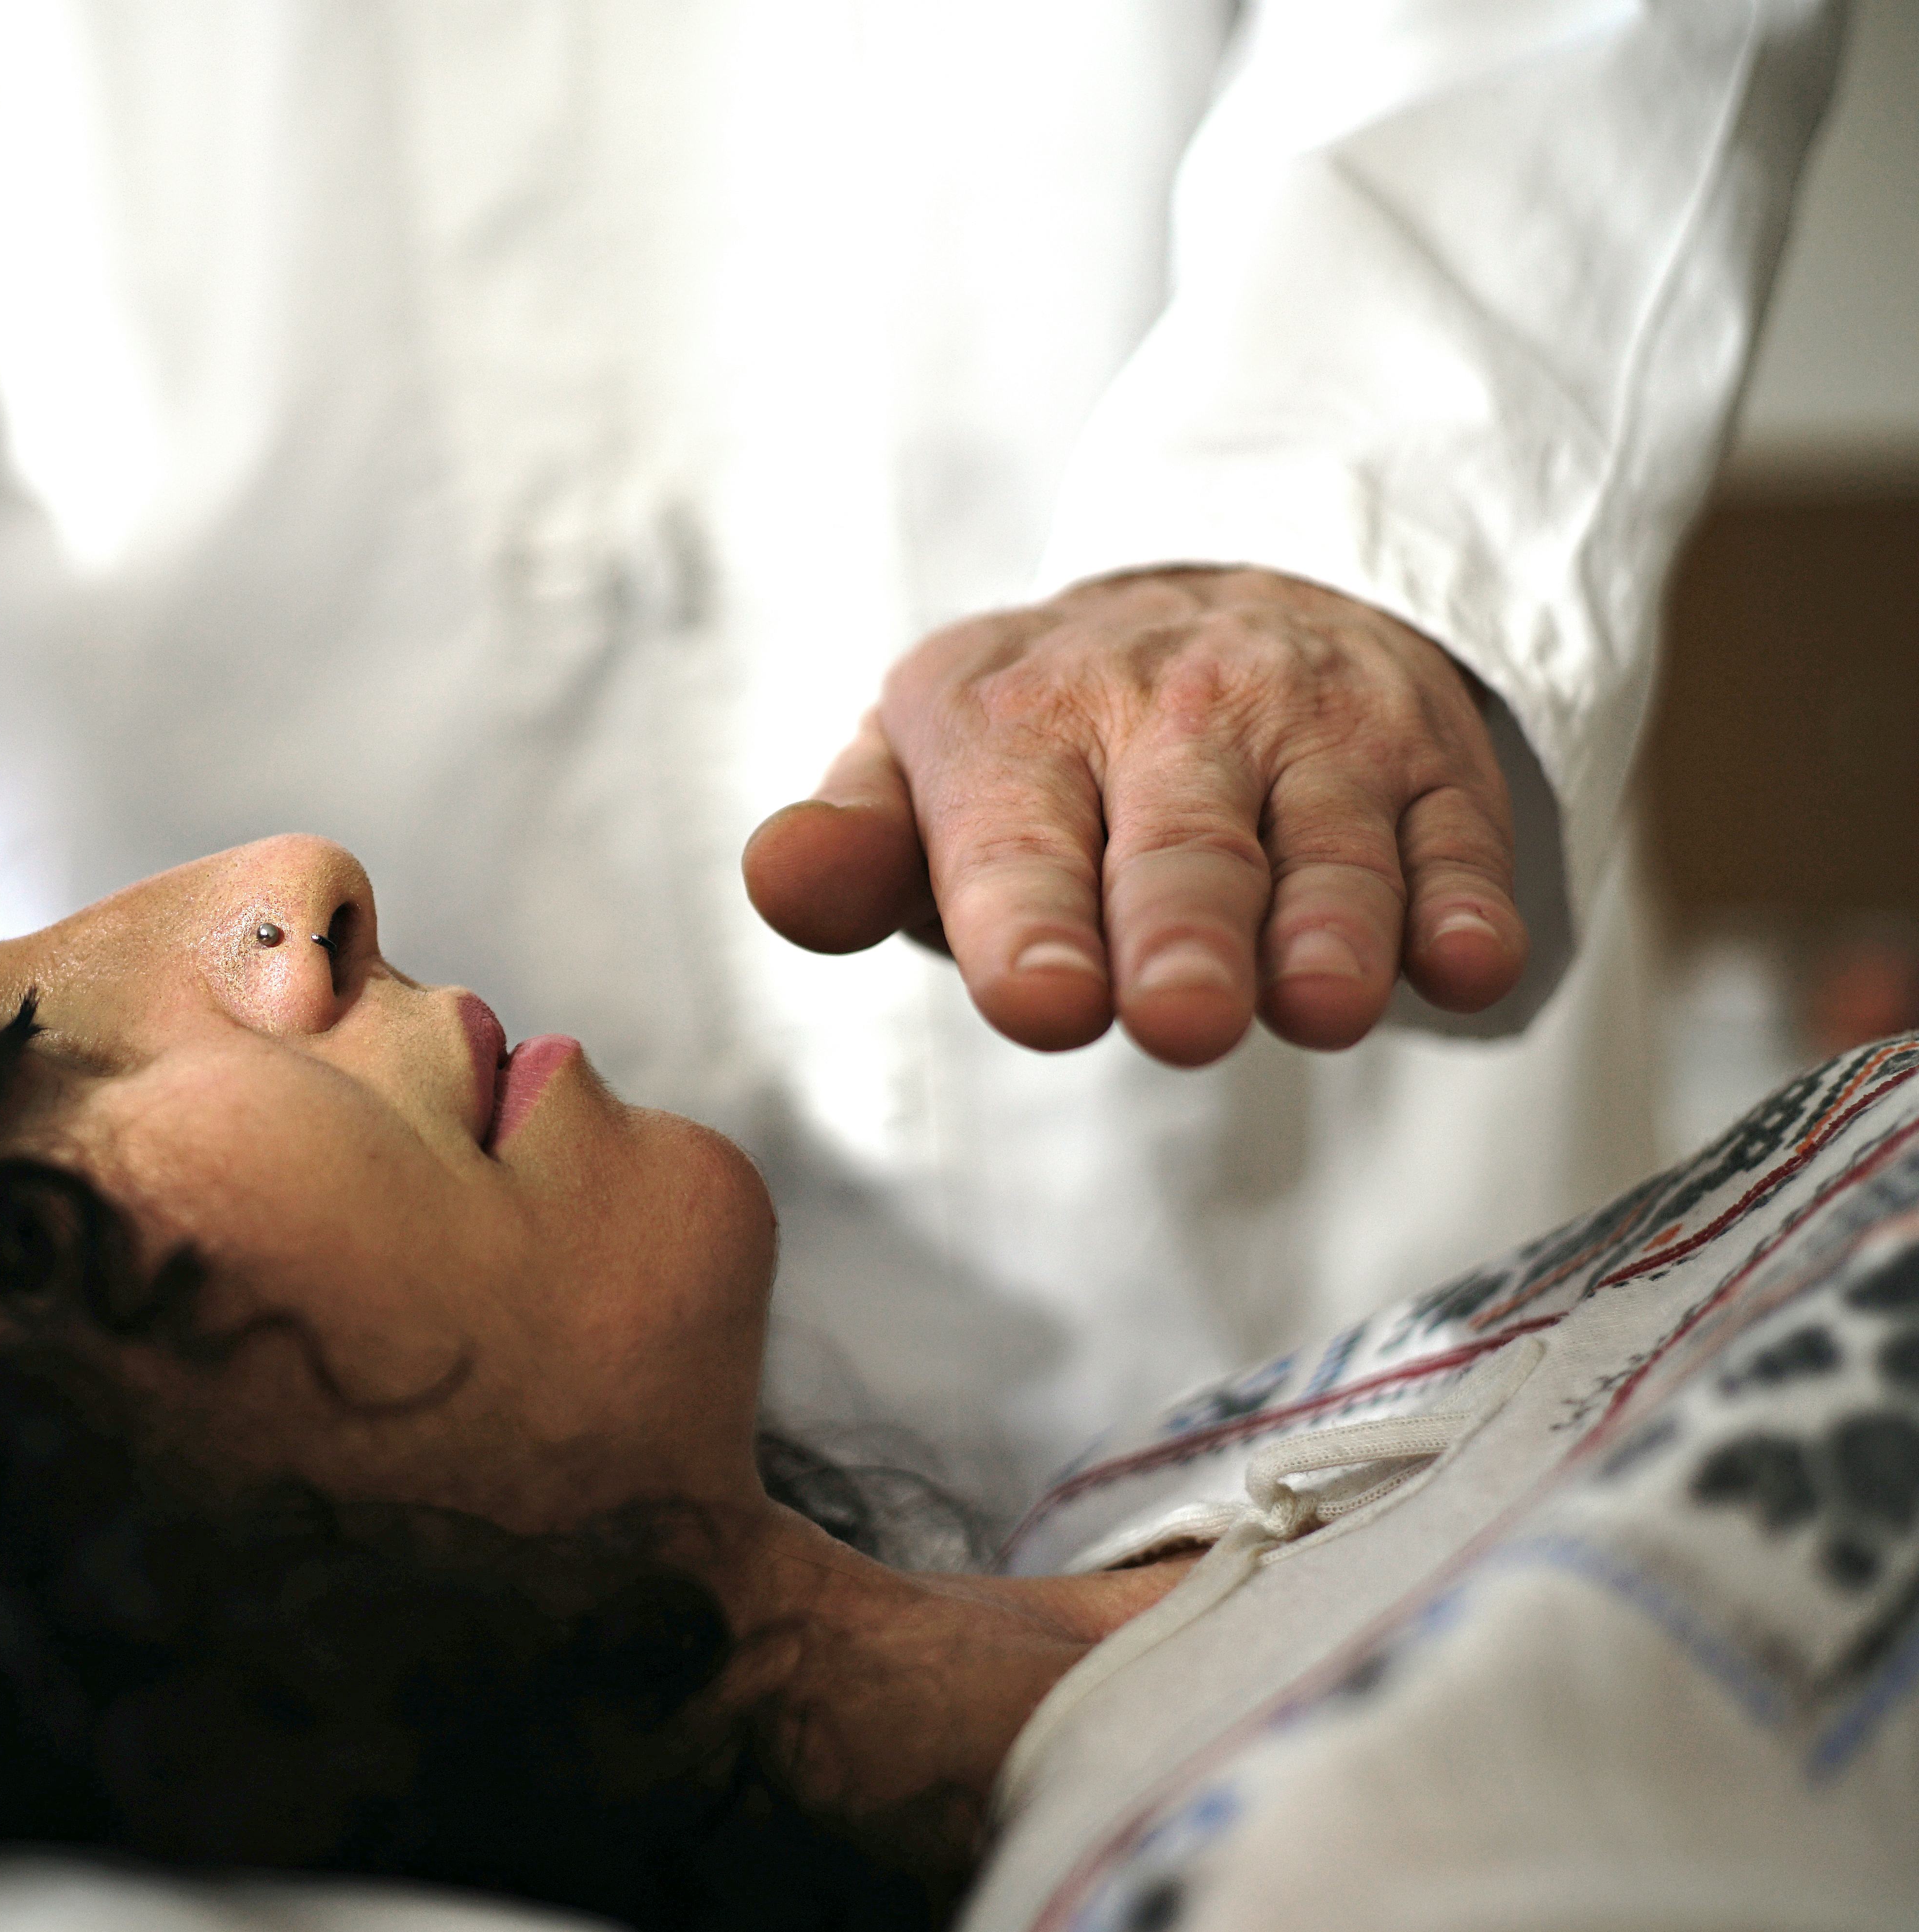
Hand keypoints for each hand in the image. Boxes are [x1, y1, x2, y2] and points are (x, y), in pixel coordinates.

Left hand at [742, 568, 1525, 1065]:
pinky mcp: (1433, 765)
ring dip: (1331, 929)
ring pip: (1331, 846)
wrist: (1224, 598)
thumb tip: (779, 881)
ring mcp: (1317, 735)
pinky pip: (1459, 840)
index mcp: (1019, 723)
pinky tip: (1464, 966)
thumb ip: (846, 846)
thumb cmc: (1044, 746)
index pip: (1017, 839)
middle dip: (1183, 934)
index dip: (1027, 923)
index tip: (1042, 1001)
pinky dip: (1467, 903)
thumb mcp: (919, 769)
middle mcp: (1175, 713)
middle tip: (1181, 1018)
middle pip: (1183, 846)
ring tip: (1321, 1006)